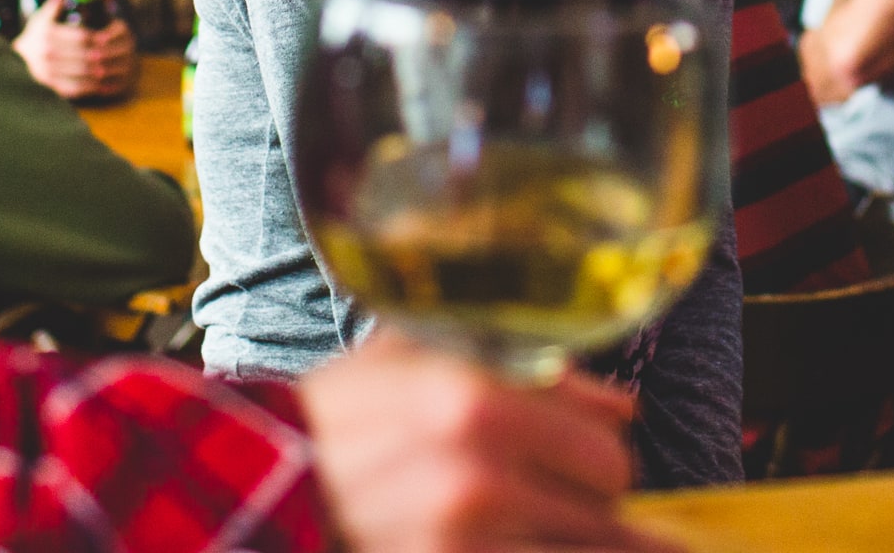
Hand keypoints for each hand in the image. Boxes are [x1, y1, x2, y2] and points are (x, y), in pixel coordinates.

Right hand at [14, 0, 136, 100]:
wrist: (15, 61)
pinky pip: (75, 88)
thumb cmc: (34, 38)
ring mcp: (49, 72)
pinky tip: (98, 82)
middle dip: (100, 56)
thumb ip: (54, 6)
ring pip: (82, 73)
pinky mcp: (50, 87)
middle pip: (84, 55)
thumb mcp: (41, 19)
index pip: (81, 37)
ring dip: (98, 72)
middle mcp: (48, 54)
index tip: (105, 39)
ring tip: (108, 68)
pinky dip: (90, 86)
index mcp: (49, 35)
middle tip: (111, 55)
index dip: (96, 38)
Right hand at [302, 333, 677, 552]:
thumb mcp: (423, 358)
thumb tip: (624, 409)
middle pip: (605, 502)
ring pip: (584, 549)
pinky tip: (515, 538)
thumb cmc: (347, 417)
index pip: (608, 442)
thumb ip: (532, 370)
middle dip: (589, 500)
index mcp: (475, 401)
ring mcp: (463, 543)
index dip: (599, 451)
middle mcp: (478, 476)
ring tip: (525, 518)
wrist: (269, 486)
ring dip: (567, 538)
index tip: (582, 458)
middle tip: (549, 494)